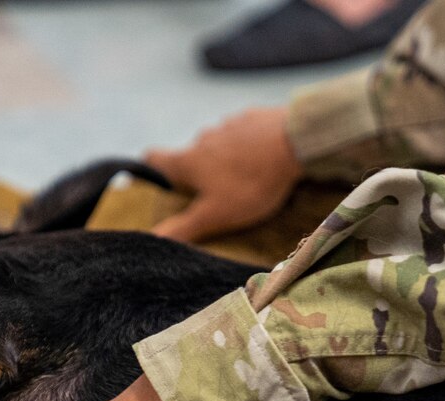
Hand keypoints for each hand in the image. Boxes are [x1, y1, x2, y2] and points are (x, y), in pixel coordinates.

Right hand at [144, 106, 303, 243]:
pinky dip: (247, 145)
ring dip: (225, 158)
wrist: (296, 142)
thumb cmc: (251, 183)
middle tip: (213, 193)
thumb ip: (183, 228)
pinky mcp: (254, 117)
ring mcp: (229, 124)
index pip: (152, 159)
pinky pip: (244, 132)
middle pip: (190, 155)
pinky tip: (263, 158)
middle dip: (197, 172)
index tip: (154, 182)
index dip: (148, 171)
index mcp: (187, 161)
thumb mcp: (215, 214)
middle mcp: (202, 138)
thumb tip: (151, 240)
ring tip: (245, 177)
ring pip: (218, 144)